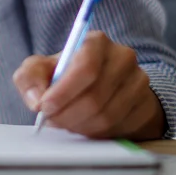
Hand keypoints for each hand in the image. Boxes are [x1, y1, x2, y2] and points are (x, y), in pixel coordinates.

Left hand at [12, 31, 165, 139]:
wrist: (100, 86)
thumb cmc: (65, 76)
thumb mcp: (41, 69)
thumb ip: (30, 77)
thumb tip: (37, 99)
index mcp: (96, 42)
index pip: (86, 67)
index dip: (64, 91)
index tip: (45, 107)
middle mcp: (123, 57)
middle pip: (96, 96)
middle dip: (68, 114)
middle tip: (52, 120)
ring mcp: (139, 82)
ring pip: (107, 116)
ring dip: (80, 125)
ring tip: (67, 122)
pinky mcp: (145, 106)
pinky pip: (120, 128)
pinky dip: (97, 133)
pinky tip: (86, 125)